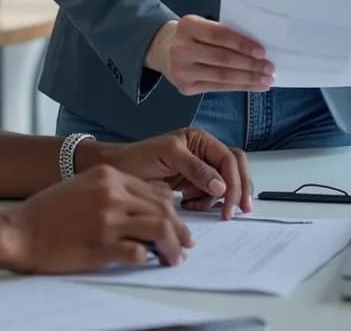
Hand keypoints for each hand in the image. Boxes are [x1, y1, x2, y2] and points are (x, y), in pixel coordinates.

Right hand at [0, 166, 191, 273]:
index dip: (173, 211)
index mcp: (109, 176)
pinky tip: (150, 263)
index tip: (178, 225)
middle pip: (163, 210)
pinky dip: (149, 258)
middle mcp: (112, 194)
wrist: (18, 231)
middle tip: (187, 245)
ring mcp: (107, 220)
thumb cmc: (48, 212)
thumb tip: (148, 207)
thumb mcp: (84, 188)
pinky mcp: (100, 245)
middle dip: (180, 230)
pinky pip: (138, 252)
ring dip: (173, 246)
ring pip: (158, 229)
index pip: (155, 192)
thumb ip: (115, 191)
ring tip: (176, 258)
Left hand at [91, 127, 254, 217]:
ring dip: (220, 198)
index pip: (230, 158)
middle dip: (237, 190)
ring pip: (225, 184)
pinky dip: (206, 203)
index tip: (229, 202)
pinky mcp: (191, 186)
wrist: (113, 173)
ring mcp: (198, 170)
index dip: (234, 180)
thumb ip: (195, 167)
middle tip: (234, 211)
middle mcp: (203, 153)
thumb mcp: (167, 155)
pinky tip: (191, 206)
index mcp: (201, 139)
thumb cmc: (135, 158)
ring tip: (201, 207)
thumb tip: (221, 185)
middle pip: (234, 169)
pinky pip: (210, 195)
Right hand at [146, 15, 274, 94]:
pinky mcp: (185, 88)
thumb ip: (222, 33)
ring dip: (248, 79)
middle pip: (222, 58)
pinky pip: (217, 88)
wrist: (163, 50)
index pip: (219, 35)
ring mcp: (181, 70)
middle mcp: (181, 49)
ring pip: (221, 76)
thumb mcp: (201, 26)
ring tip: (266, 80)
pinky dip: (238, 87)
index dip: (242, 44)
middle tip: (270, 68)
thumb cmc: (192, 36)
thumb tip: (258, 49)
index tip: (262, 51)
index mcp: (188, 26)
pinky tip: (253, 86)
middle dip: (250, 65)